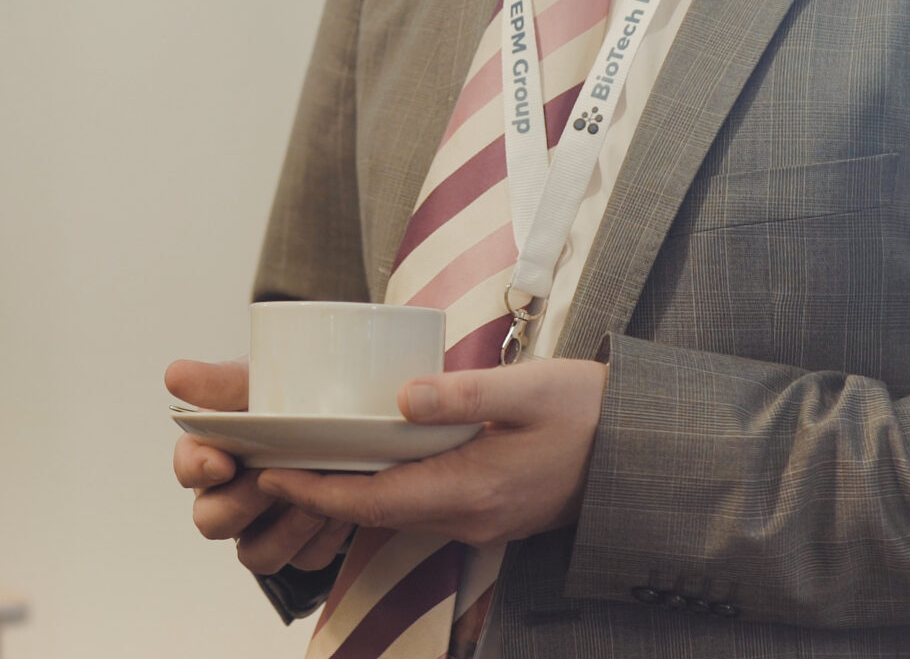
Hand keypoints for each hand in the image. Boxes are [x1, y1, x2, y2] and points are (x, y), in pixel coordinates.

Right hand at [168, 357, 353, 575]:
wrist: (348, 415)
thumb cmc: (290, 397)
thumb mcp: (258, 381)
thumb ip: (220, 382)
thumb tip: (175, 375)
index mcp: (211, 453)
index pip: (187, 468)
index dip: (197, 469)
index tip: (222, 460)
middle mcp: (230, 496)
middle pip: (211, 522)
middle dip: (239, 503)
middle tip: (268, 479)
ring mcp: (265, 526)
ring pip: (256, 554)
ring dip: (283, 531)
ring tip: (312, 502)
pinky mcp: (302, 545)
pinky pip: (305, 558)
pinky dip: (322, 537)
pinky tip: (339, 511)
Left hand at [258, 358, 607, 547]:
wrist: (641, 450)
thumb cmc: (589, 412)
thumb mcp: (530, 388)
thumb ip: (465, 392)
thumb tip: (401, 396)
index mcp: (472, 489)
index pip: (374, 503)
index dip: (317, 494)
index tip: (271, 475)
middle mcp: (469, 517)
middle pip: (375, 513)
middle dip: (319, 494)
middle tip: (268, 463)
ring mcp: (479, 520)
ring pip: (396, 512)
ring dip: (348, 493)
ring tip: (302, 459)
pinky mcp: (487, 511)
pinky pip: (420, 506)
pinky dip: (383, 489)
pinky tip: (364, 461)